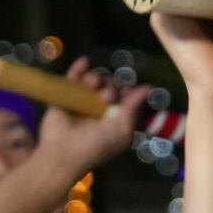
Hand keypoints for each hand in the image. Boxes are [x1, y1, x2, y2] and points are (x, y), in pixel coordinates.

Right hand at [38, 59, 147, 173]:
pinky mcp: (65, 97)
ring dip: (96, 78)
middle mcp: (99, 108)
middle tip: (106, 98)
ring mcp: (81, 101)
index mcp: (115, 118)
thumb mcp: (122, 129)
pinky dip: (79, 68)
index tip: (126, 90)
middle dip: (111, 87)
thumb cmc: (96, 144)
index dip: (127, 91)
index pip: (124, 97)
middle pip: (109, 86)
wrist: (64, 152)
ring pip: (92, 80)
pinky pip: (72, 78)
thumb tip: (148, 87)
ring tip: (93, 85)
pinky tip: (85, 60)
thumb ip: (133, 107)